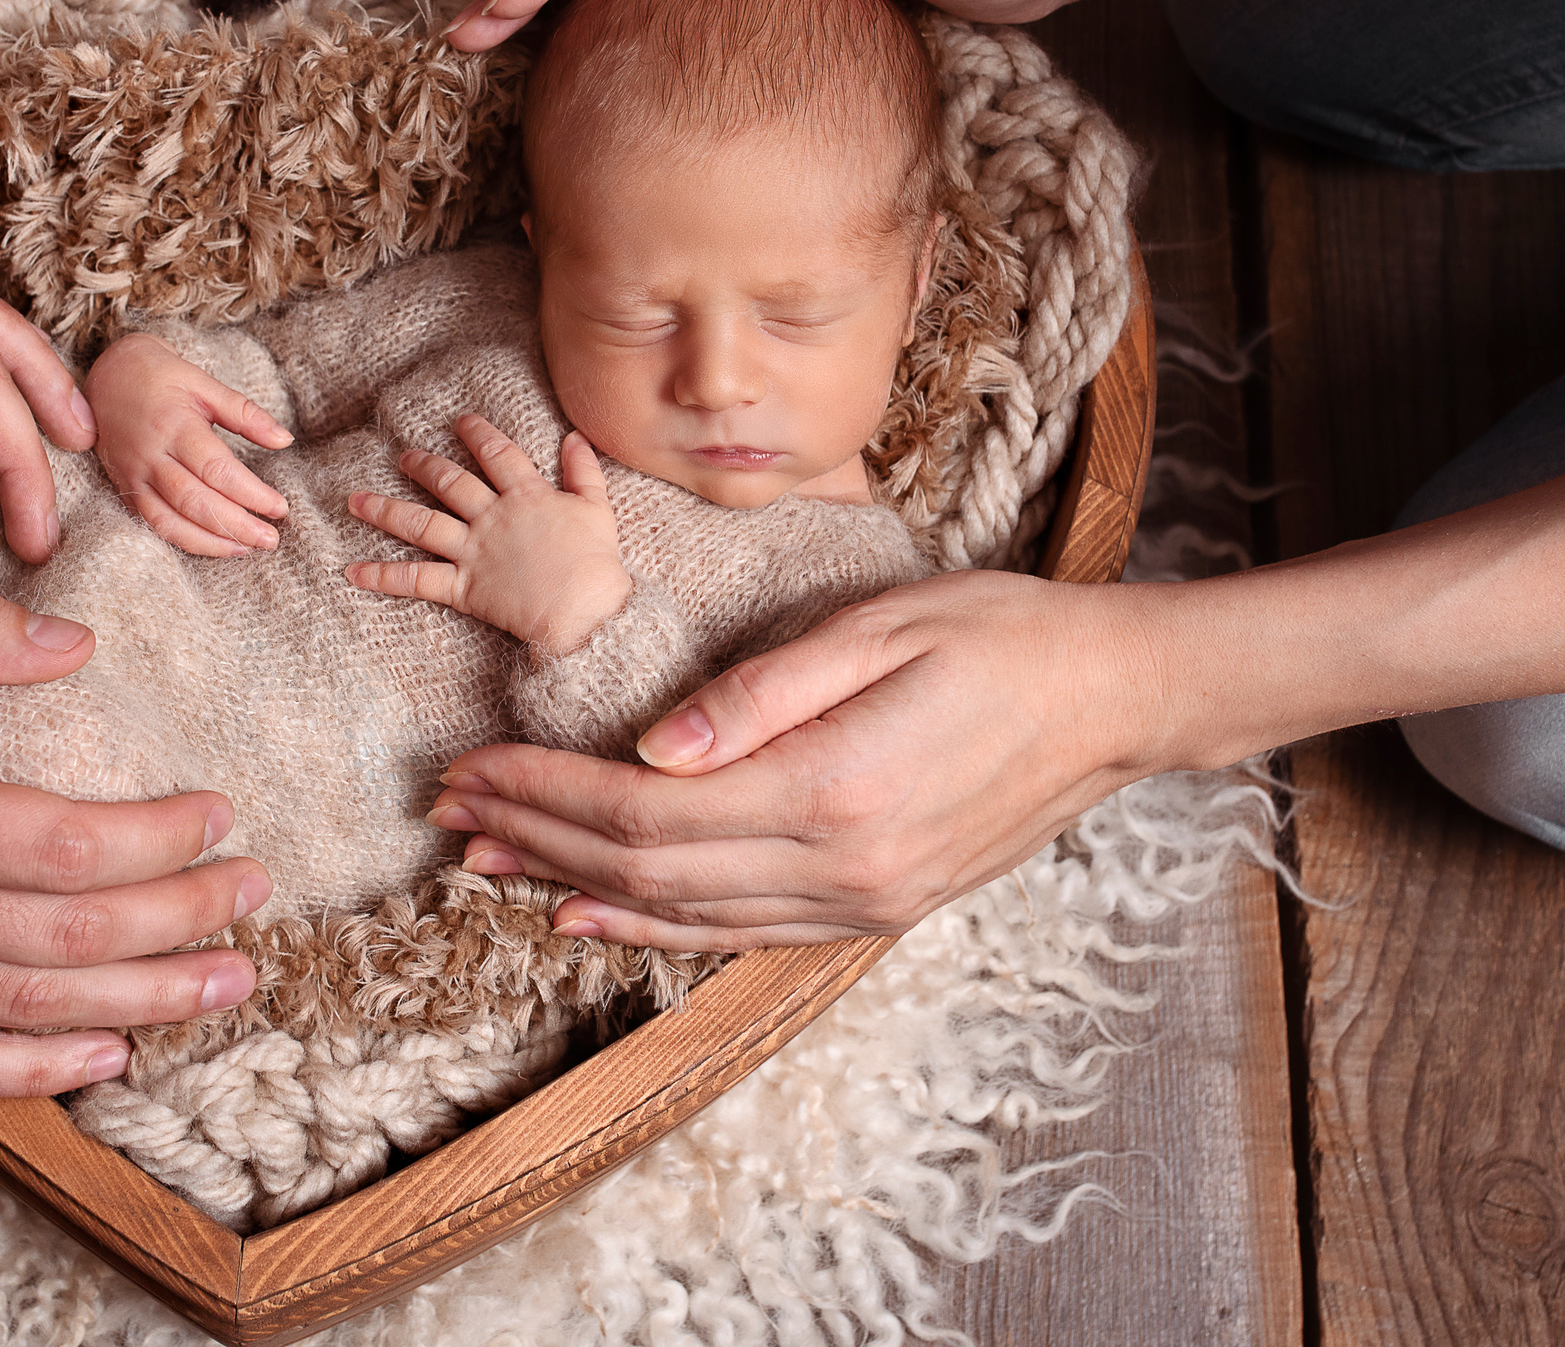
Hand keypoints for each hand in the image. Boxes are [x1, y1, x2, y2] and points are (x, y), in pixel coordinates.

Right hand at [0, 584, 269, 1096]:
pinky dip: (35, 1072)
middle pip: (68, 941)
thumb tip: (74, 646)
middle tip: (255, 902)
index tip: (220, 817)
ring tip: (225, 983)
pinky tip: (108, 1056)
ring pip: (25, 1013)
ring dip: (141, 1003)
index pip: (64, 845)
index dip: (158, 842)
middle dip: (179, 924)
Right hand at [87, 331, 293, 555]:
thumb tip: (285, 440)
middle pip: (196, 502)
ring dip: (211, 542)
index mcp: (175, 426)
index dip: (251, 494)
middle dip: (237, 526)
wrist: (107, 376)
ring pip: (171, 521)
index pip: (218, 470)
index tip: (279, 508)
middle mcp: (151, 456)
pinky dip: (184, 540)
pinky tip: (213, 545)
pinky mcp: (124, 488)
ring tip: (246, 548)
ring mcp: (134, 475)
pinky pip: (153, 524)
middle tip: (270, 539)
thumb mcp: (205, 384)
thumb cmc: (160, 376)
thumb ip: (245, 413)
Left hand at [346, 416, 630, 654]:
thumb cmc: (596, 563)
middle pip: (450, 483)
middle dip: (424, 466)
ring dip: (385, 510)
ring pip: (421, 524)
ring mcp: (473, 551)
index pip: (497, 454)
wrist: (584, 610)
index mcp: (526, 496)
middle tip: (404, 456)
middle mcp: (492, 518)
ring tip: (357, 500)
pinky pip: (417, 580)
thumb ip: (584, 471)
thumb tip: (575, 437)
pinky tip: (353, 572)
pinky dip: (384, 577)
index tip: (461, 422)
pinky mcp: (463, 587)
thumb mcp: (597, 508)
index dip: (478, 435)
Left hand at [420, 570, 1168, 946]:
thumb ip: (758, 696)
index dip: (541, 793)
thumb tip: (649, 750)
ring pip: (683, 914)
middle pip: (645, 869)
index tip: (469, 766)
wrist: (1115, 701)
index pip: (641, 809)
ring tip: (489, 862)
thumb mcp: (875, 631)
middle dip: (534, 837)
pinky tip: (596, 915)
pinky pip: (739, 933)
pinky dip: (655, 927)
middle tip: (448, 810)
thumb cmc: (997, 637)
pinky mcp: (876, 911)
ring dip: (575, 888)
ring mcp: (862, 905)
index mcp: (831, 792)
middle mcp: (840, 869)